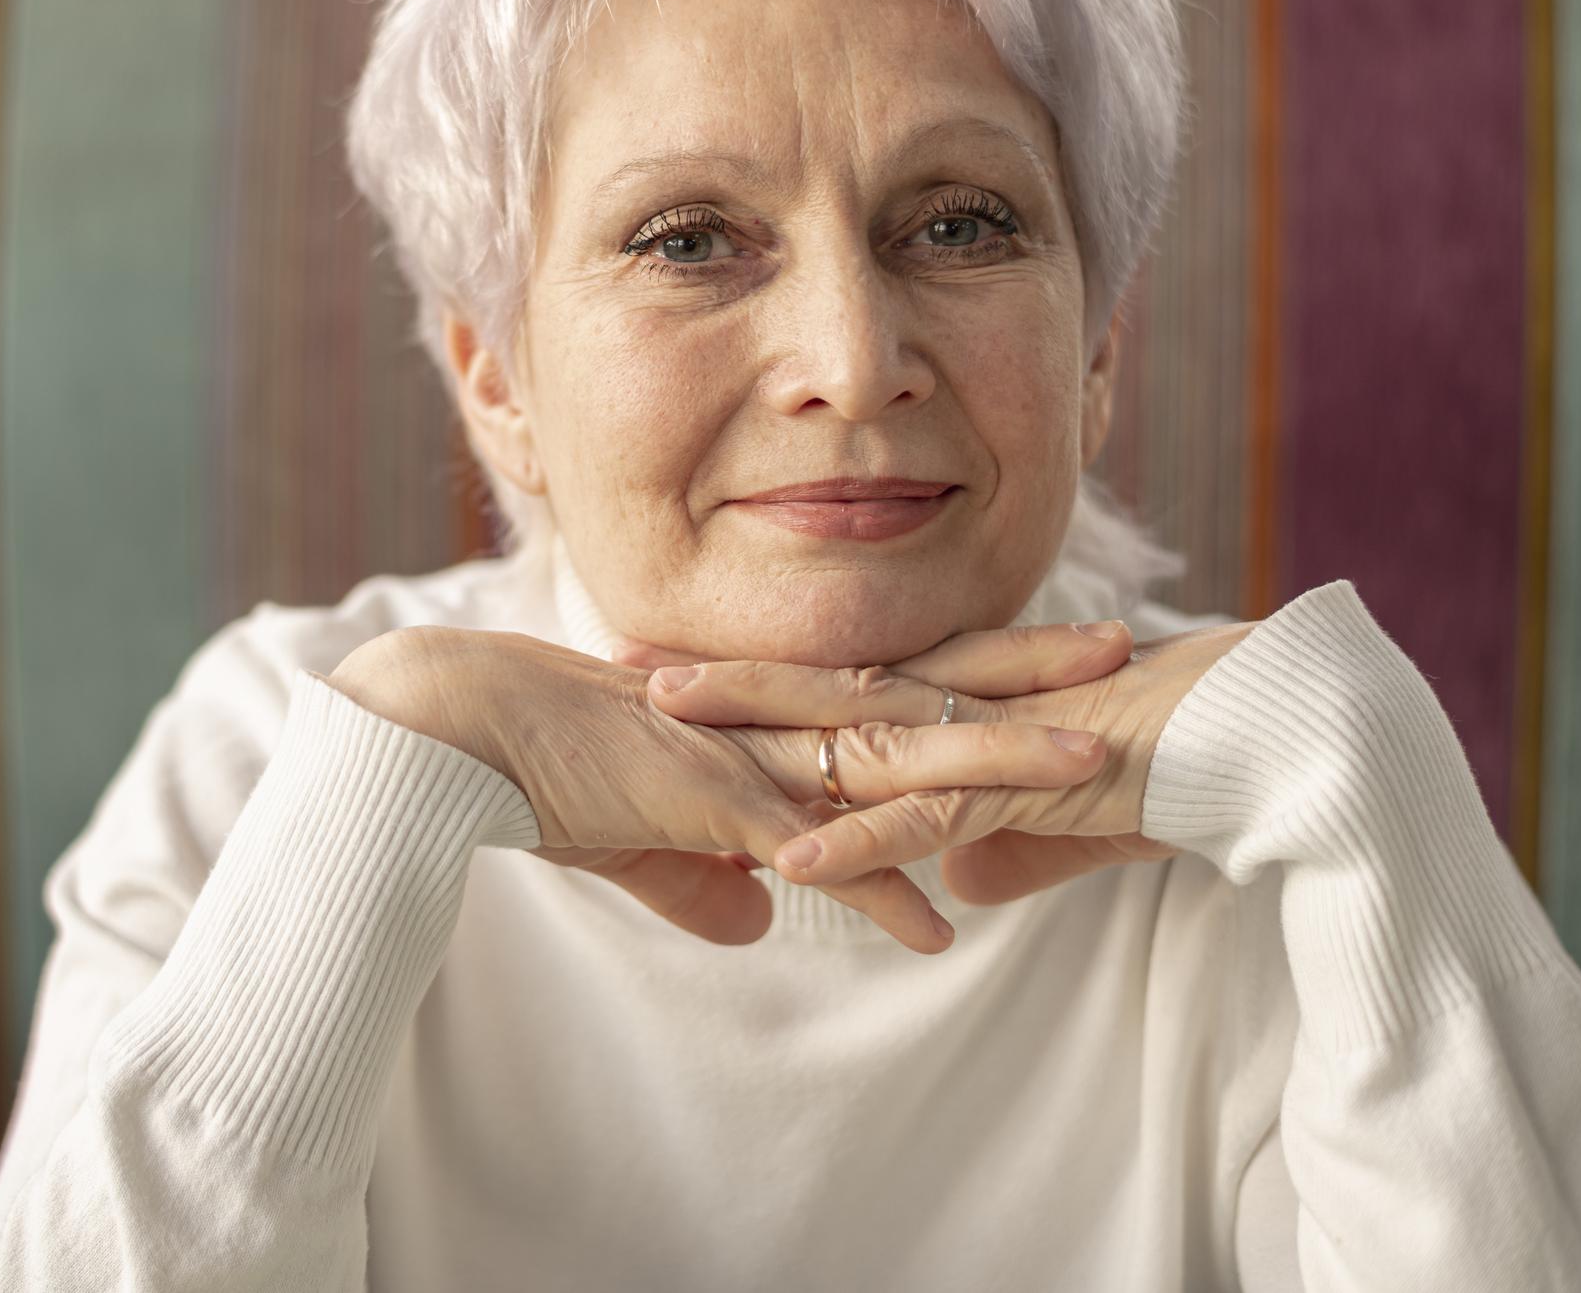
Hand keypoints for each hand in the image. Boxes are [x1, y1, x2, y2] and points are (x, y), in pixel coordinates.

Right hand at [325, 622, 1130, 952]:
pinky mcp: (702, 800)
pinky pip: (807, 852)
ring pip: (893, 757)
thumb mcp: (636, 829)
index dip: (977, 667)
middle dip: (1028, 677)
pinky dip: (875, 889)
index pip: (891, 681)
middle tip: (1128, 651)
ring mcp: (741, 754)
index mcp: (757, 707)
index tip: (1054, 654)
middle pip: (922, 693)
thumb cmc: (532, 763)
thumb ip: (704, 878)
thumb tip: (759, 926)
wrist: (453, 731)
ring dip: (994, 767)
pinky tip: (936, 929)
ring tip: (1090, 769)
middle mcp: (764, 717)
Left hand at [647, 617, 1255, 906]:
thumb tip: (964, 880)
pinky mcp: (1028, 782)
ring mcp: (989, 739)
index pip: (842, 685)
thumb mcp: (1081, 817)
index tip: (673, 670)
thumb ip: (1016, 842)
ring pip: (850, 732)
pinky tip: (788, 858)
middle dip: (720, 679)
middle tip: (619, 662)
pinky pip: (928, 816)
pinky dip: (856, 840)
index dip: (758, 681)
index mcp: (968, 703)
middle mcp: (964, 705)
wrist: (1280, 737)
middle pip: (819, 687)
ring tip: (661, 722)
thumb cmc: (1189, 765)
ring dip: (755, 731)